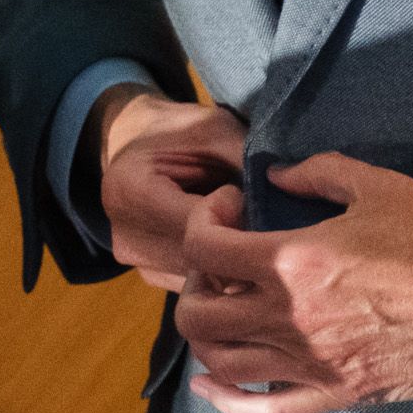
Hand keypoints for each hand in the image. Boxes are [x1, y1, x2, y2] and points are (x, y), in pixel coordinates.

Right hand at [93, 87, 246, 291]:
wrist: (133, 143)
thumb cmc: (176, 130)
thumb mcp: (213, 128)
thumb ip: (245, 159)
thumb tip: (285, 197)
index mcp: (131, 192)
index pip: (199, 226)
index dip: (236, 214)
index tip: (244, 192)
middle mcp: (127, 237)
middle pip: (202, 260)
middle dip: (240, 243)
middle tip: (261, 218)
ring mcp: (137, 263)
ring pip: (204, 279)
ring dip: (234, 260)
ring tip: (244, 226)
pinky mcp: (152, 276)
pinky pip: (199, 283)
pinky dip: (222, 268)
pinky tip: (230, 242)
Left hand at [175, 153, 412, 412]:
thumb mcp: (377, 185)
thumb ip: (316, 173)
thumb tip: (275, 175)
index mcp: (295, 263)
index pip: (203, 248)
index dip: (203, 220)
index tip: (230, 209)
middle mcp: (292, 320)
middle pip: (197, 315)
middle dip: (193, 283)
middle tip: (221, 264)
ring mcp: (314, 364)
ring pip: (221, 364)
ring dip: (206, 336)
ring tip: (225, 310)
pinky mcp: (340, 394)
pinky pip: (267, 412)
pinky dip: (229, 403)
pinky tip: (213, 385)